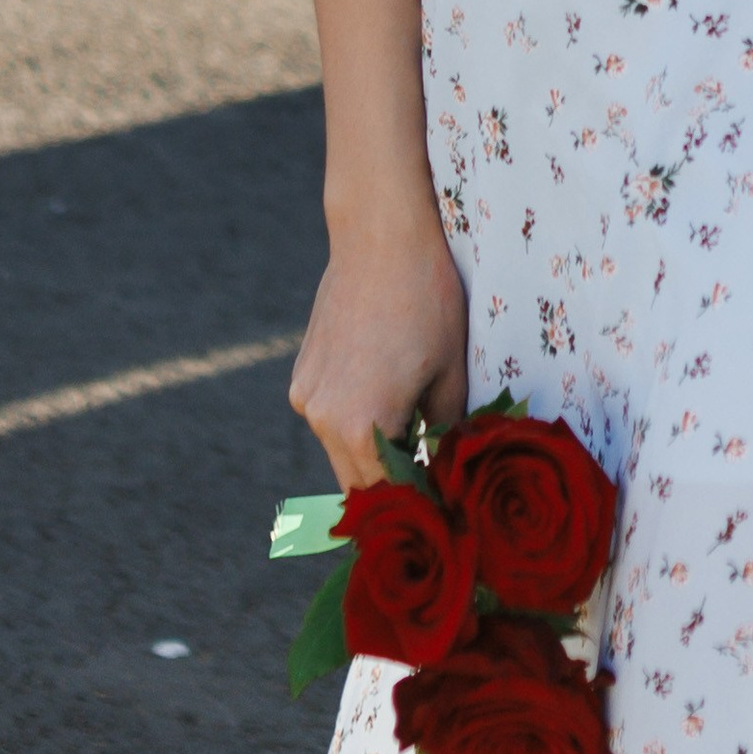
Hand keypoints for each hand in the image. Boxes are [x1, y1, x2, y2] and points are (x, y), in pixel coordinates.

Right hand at [289, 209, 468, 490]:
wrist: (380, 236)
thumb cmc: (426, 302)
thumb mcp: (450, 376)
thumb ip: (443, 436)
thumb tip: (445, 473)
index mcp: (361, 426)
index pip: (391, 497)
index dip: (420, 510)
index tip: (444, 516)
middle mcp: (322, 419)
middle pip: (360, 485)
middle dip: (395, 492)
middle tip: (434, 493)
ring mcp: (306, 396)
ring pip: (343, 453)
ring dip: (374, 458)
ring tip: (416, 447)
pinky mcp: (302, 373)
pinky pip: (330, 419)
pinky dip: (355, 425)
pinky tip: (389, 402)